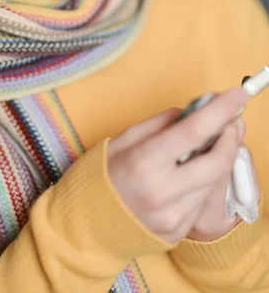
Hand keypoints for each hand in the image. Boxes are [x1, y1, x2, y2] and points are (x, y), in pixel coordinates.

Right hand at [106, 87, 247, 243]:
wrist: (87, 223)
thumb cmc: (103, 173)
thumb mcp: (124, 138)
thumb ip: (162, 123)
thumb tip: (197, 110)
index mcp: (144, 162)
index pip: (194, 131)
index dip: (221, 110)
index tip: (238, 94)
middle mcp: (161, 192)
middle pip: (216, 161)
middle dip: (231, 137)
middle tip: (234, 121)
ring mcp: (171, 216)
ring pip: (213, 182)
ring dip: (218, 158)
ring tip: (210, 144)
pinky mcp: (177, 232)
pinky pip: (201, 200)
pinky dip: (202, 181)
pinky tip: (190, 173)